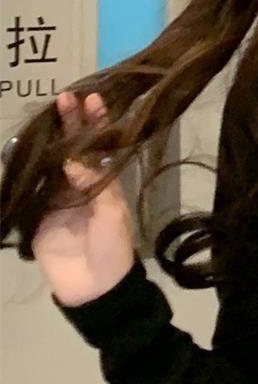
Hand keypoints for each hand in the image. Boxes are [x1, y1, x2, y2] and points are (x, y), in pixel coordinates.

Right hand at [33, 91, 135, 307]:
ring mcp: (57, 199)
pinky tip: (20, 146)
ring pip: (50, 162)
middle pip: (72, 150)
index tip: (93, 98)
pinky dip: (24, 167)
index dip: (96, 124)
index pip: (99, 149)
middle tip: (65, 96)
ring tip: (44, 114)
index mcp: (105, 186)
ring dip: (47, 140)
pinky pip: (30, 186)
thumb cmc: (112, 250)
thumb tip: (74, 159)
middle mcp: (80, 187)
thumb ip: (95, 186)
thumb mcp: (112, 215)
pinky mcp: (37, 214)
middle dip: (70, 124)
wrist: (93, 287)